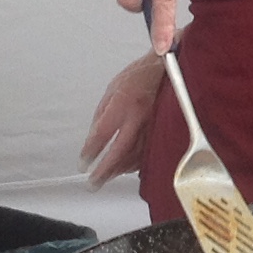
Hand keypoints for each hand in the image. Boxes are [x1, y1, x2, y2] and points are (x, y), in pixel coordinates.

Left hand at [80, 51, 165, 185]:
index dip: (91, 151)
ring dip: (119, 170)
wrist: (169, 70)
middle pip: (120, 151)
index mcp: (124, 103)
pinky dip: (136, 164)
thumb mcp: (112, 88)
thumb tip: (93, 137)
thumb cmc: (141, 76)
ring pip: (135, 157)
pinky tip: (127, 169)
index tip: (83, 163)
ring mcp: (154, 126)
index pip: (103, 134)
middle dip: (105, 170)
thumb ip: (101, 114)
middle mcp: (140, 117)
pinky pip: (149, 154)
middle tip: (93, 182)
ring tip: (106, 177)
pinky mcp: (163, 131)